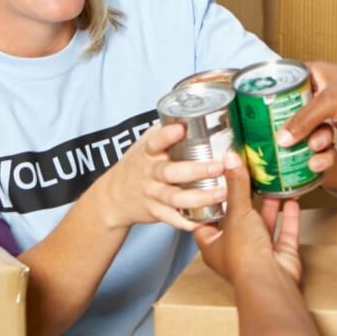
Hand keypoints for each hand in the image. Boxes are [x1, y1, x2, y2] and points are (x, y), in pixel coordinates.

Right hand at [93, 122, 226, 232]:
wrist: (114, 197)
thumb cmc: (137, 166)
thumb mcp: (145, 145)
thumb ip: (165, 132)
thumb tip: (191, 113)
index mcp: (147, 153)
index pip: (155, 142)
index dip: (166, 135)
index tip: (180, 129)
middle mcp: (150, 174)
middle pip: (170, 172)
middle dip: (195, 170)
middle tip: (218, 166)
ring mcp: (153, 194)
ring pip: (176, 198)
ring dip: (200, 196)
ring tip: (222, 192)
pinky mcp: (156, 212)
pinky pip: (174, 219)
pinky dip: (189, 221)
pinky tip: (207, 219)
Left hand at [194, 151, 301, 284]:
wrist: (270, 280)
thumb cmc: (243, 254)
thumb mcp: (236, 212)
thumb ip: (236, 185)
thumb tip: (231, 159)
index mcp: (213, 245)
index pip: (206, 220)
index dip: (209, 203)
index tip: (214, 184)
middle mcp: (235, 251)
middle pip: (238, 221)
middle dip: (244, 201)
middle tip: (246, 178)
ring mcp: (258, 254)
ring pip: (262, 226)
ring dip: (268, 206)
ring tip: (271, 184)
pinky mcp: (279, 256)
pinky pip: (284, 232)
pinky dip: (288, 217)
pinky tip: (291, 200)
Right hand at [277, 61, 336, 146]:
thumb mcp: (328, 103)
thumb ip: (302, 120)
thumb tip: (282, 138)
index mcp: (315, 72)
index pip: (285, 81)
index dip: (272, 95)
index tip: (259, 110)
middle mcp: (320, 89)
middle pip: (292, 109)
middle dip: (289, 126)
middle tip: (280, 139)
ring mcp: (329, 108)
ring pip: (306, 127)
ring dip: (310, 140)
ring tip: (321, 142)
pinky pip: (320, 138)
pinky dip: (320, 147)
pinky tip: (322, 154)